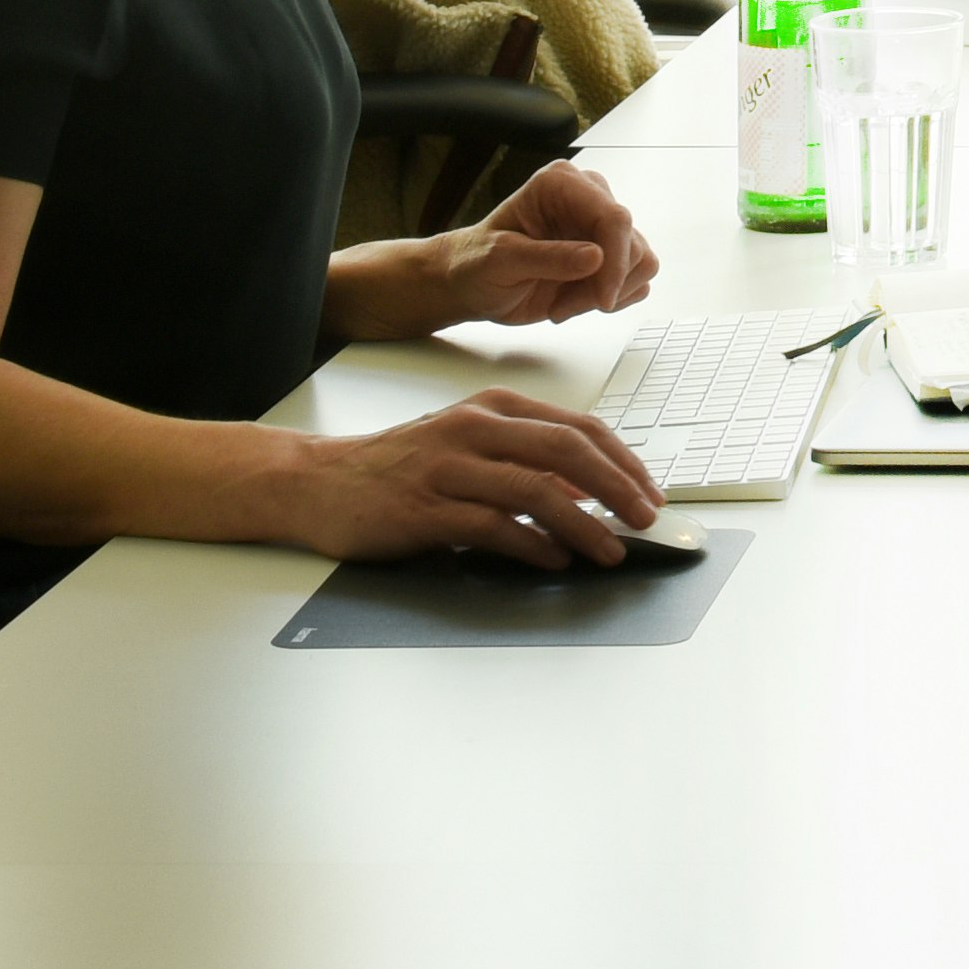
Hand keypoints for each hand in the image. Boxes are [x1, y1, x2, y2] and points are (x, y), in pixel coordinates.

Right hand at [286, 387, 676, 569]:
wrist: (318, 481)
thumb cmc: (399, 465)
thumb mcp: (466, 443)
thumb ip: (521, 458)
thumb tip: (588, 491)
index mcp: (492, 407)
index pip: (577, 427)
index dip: (622, 460)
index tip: (649, 491)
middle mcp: (474, 428)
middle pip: (566, 451)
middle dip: (617, 487)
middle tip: (646, 519)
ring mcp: (448, 467)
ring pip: (535, 490)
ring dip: (583, 525)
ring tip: (610, 550)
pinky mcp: (424, 509)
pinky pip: (492, 527)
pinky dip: (531, 546)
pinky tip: (553, 561)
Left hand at [402, 160, 663, 332]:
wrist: (470, 284)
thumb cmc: (476, 264)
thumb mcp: (501, 261)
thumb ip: (548, 258)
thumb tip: (596, 257)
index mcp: (561, 185)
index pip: (612, 216)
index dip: (615, 261)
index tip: (602, 298)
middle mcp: (588, 199)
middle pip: (632, 242)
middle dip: (604, 284)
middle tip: (563, 305)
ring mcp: (600, 228)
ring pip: (641, 263)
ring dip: (606, 295)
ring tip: (563, 303)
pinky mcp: (608, 256)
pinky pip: (636, 281)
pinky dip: (609, 300)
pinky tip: (572, 301)